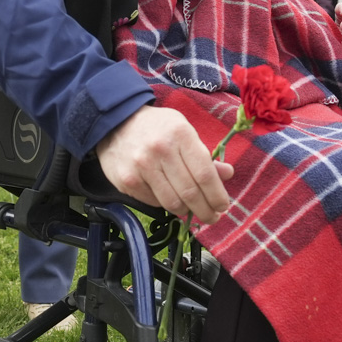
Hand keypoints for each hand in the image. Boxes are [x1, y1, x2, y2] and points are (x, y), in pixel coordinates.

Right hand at [95, 105, 233, 225]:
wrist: (115, 123)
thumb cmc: (157, 129)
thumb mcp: (184, 131)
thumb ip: (204, 155)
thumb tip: (227, 174)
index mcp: (181, 135)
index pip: (205, 174)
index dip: (217, 195)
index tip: (222, 206)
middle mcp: (161, 150)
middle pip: (190, 193)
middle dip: (206, 211)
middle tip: (212, 217)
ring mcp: (142, 167)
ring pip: (172, 203)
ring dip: (186, 212)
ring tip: (192, 211)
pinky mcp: (128, 181)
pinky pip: (154, 202)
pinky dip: (165, 204)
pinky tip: (169, 197)